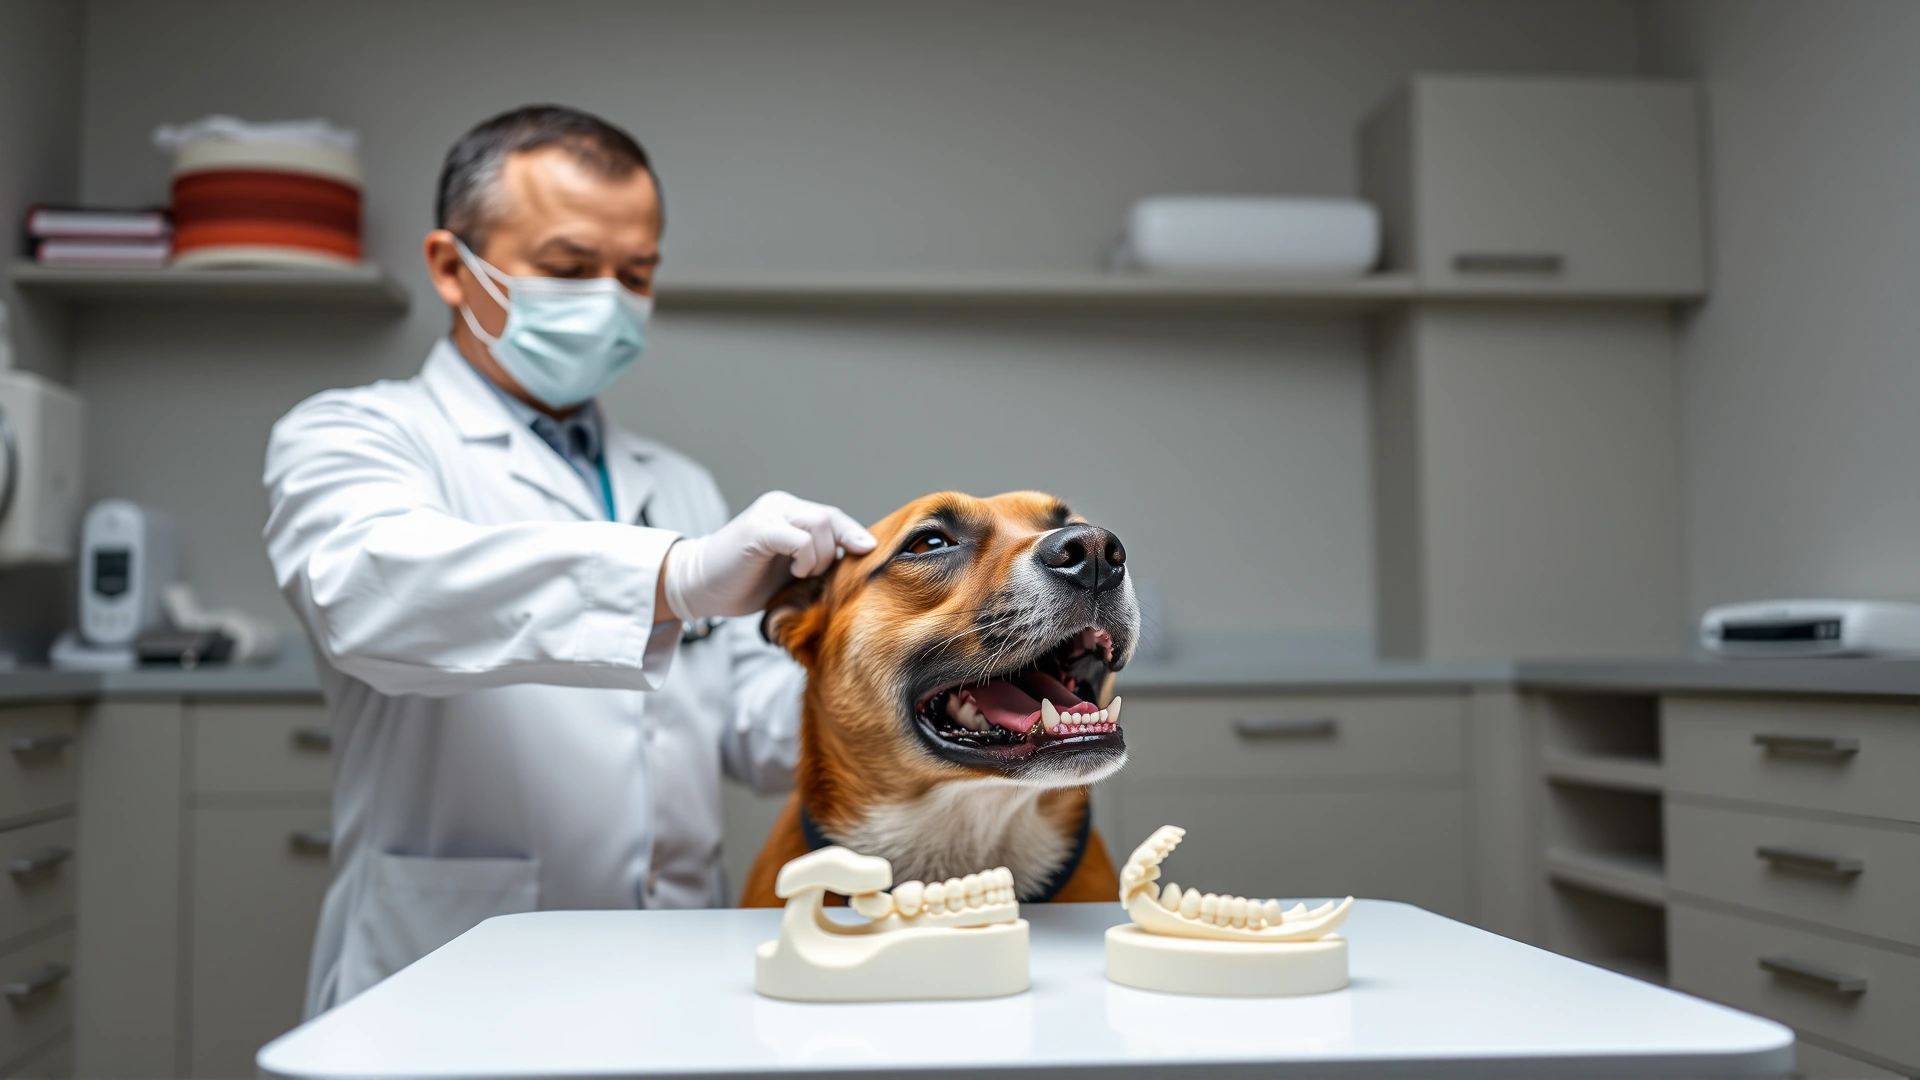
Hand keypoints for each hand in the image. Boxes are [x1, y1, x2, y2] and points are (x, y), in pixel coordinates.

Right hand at [660, 491, 876, 620]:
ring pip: (819, 524)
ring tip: (802, 573)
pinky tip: (795, 571)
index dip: (853, 534)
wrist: (699, 587)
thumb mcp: (789, 568)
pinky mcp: (757, 530)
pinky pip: (800, 538)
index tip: (868, 551)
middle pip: (830, 518)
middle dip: (833, 551)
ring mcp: (768, 515)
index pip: (832, 517)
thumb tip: (854, 563)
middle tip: (815, 575)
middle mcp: (780, 505)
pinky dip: (806, 557)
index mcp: (789, 512)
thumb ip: (815, 557)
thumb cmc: (744, 581)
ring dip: (820, 556)